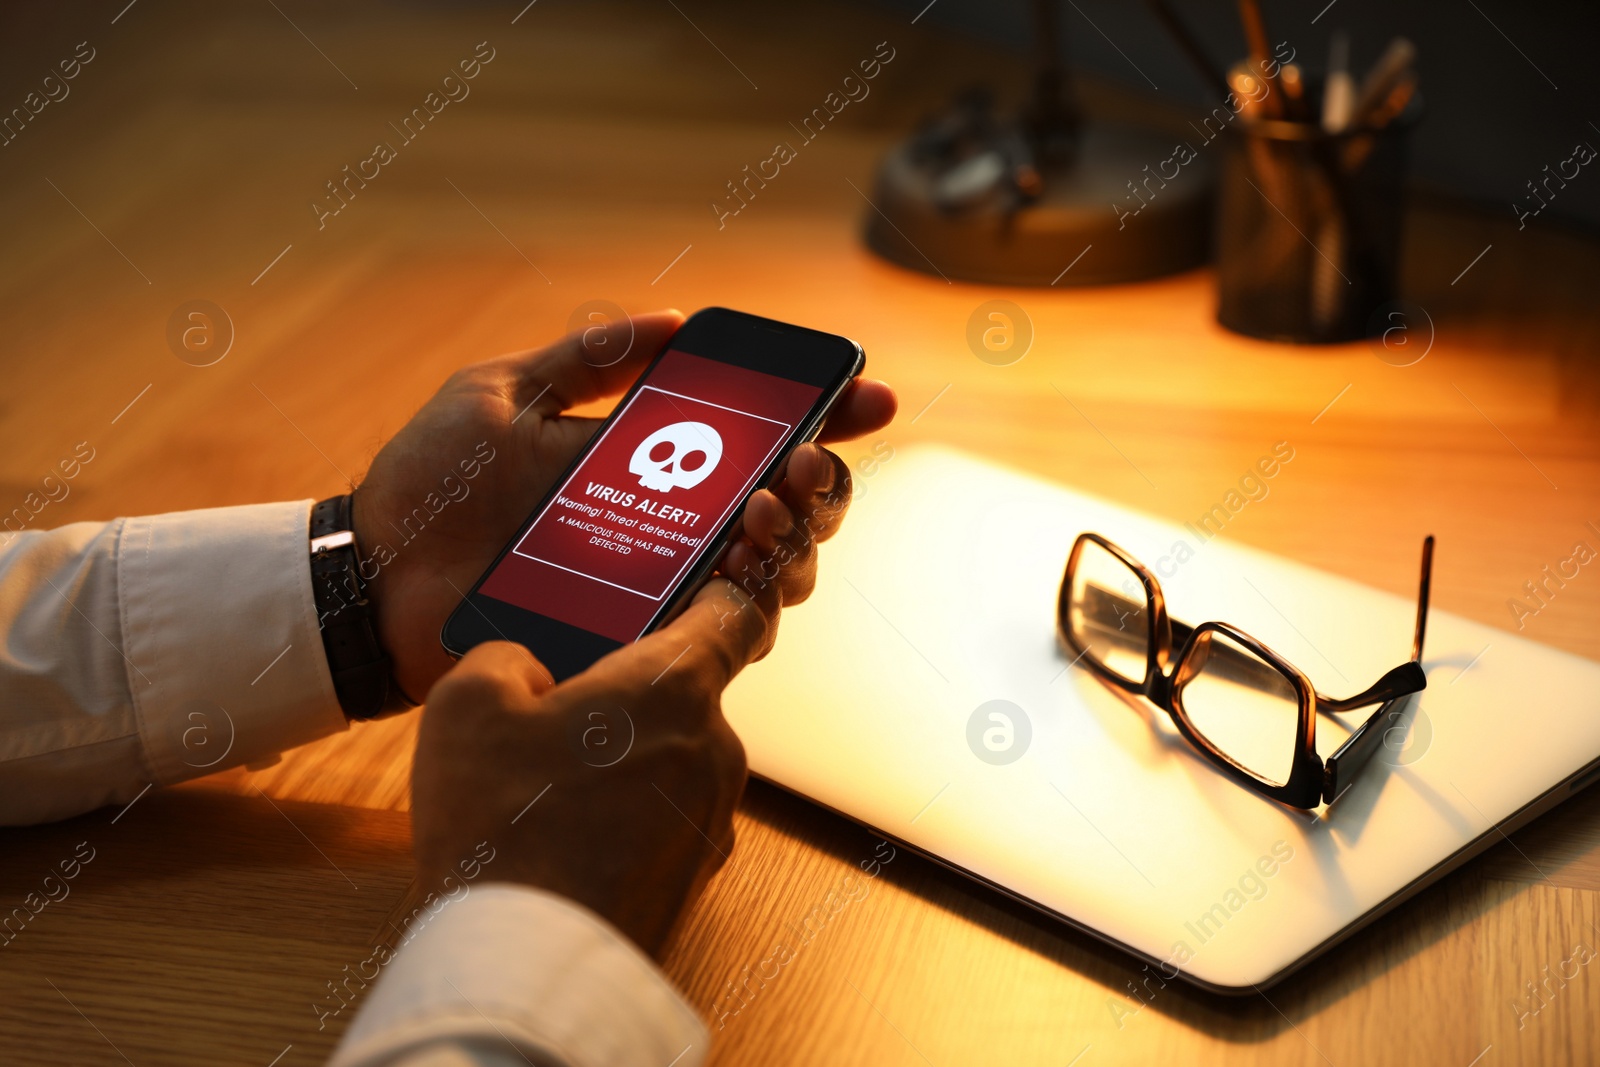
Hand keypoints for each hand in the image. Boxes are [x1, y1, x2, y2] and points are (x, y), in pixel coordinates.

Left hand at [351, 310, 894, 699]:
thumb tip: (674, 319)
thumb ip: (584, 358)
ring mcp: (658, 586)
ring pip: (773, 570)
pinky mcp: (638, 641)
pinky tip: (744, 558)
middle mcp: (667, 526)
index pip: (752, 438)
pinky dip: (755, 592)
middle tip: (806, 460)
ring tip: (765, 507)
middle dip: (822, 479)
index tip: (864, 392)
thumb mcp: (501, 396)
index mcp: (644, 462)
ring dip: (795, 534)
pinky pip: (724, 628)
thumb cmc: (430, 484)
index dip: (821, 414)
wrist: (373, 578)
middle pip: (785, 507)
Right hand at [411, 575, 771, 953]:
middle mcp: (714, 749)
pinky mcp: (693, 877)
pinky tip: (562, 839)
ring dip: (625, 762)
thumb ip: (505, 658)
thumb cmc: (505, 824)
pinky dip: (625, 820)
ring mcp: (711, 820)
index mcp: (676, 687)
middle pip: (686, 695)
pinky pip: (663, 822)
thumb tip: (528, 671)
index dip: (718, 590)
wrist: (526, 960)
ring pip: (672, 762)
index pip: (733, 614)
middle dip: (630, 697)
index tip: (699, 584)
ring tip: (546, 787)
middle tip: (561, 709)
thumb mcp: (466, 703)